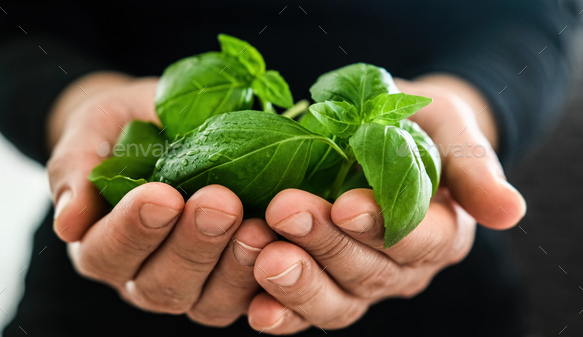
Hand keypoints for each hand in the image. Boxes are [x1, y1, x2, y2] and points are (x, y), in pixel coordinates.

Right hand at [48, 72, 275, 324]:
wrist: (171, 127)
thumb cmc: (130, 126)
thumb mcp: (97, 129)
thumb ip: (76, 168)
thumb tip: (68, 224)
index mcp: (104, 244)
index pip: (108, 252)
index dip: (133, 230)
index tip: (162, 195)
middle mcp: (144, 276)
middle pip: (162, 284)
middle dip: (193, 244)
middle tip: (220, 202)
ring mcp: (194, 285)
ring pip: (208, 300)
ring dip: (234, 266)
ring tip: (257, 226)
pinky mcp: (234, 282)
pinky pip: (252, 298)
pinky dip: (269, 278)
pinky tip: (286, 246)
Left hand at [246, 76, 526, 333]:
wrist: (383, 134)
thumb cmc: (419, 127)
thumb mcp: (450, 130)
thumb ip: (473, 168)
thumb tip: (511, 212)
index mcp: (442, 234)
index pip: (419, 241)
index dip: (385, 227)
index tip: (348, 204)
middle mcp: (404, 269)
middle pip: (369, 271)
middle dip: (326, 243)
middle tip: (284, 211)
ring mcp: (362, 281)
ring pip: (337, 301)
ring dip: (299, 283)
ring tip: (262, 255)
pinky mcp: (324, 283)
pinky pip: (304, 310)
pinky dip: (281, 312)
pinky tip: (256, 308)